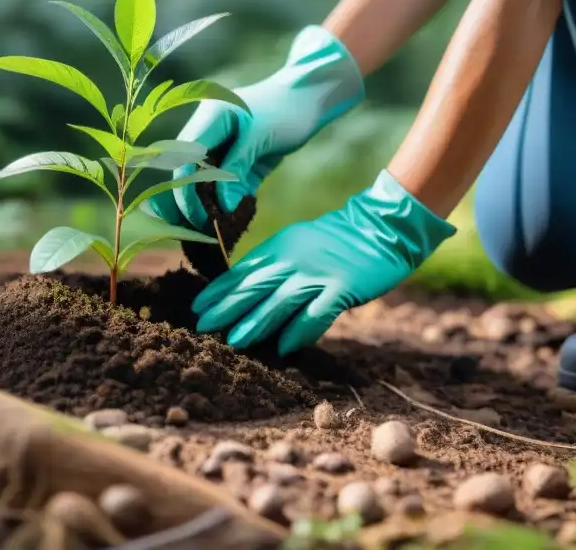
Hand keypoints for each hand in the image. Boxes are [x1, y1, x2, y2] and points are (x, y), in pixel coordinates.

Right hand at [148, 25, 363, 230]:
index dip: (186, 187)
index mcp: (208, 118)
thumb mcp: (260, 136)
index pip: (185, 157)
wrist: (309, 99)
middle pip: (187, 172)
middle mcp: (207, 133)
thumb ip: (237, 167)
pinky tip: (229, 221)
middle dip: (191, 202)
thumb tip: (220, 204)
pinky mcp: (235, 161)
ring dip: (206, 206)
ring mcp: (220, 147)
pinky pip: (224, 186)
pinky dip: (225, 203)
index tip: (196, 215)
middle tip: (202, 229)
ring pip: (202, 182)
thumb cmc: (286, 109)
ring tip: (212, 232)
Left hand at [192, 170, 455, 353]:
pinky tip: (283, 347)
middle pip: (254, 286)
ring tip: (234, 341)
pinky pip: (316, 313)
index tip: (196, 308)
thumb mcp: (296, 244)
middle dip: (227, 308)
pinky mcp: (341, 287)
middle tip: (203, 327)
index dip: (218, 291)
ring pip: (279, 301)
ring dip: (255, 323)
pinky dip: (298, 331)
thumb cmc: (335, 242)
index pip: (242, 271)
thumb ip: (273, 265)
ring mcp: (318, 274)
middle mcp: (293, 260)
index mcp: (279, 248)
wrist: (378, 228)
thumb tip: (245, 292)